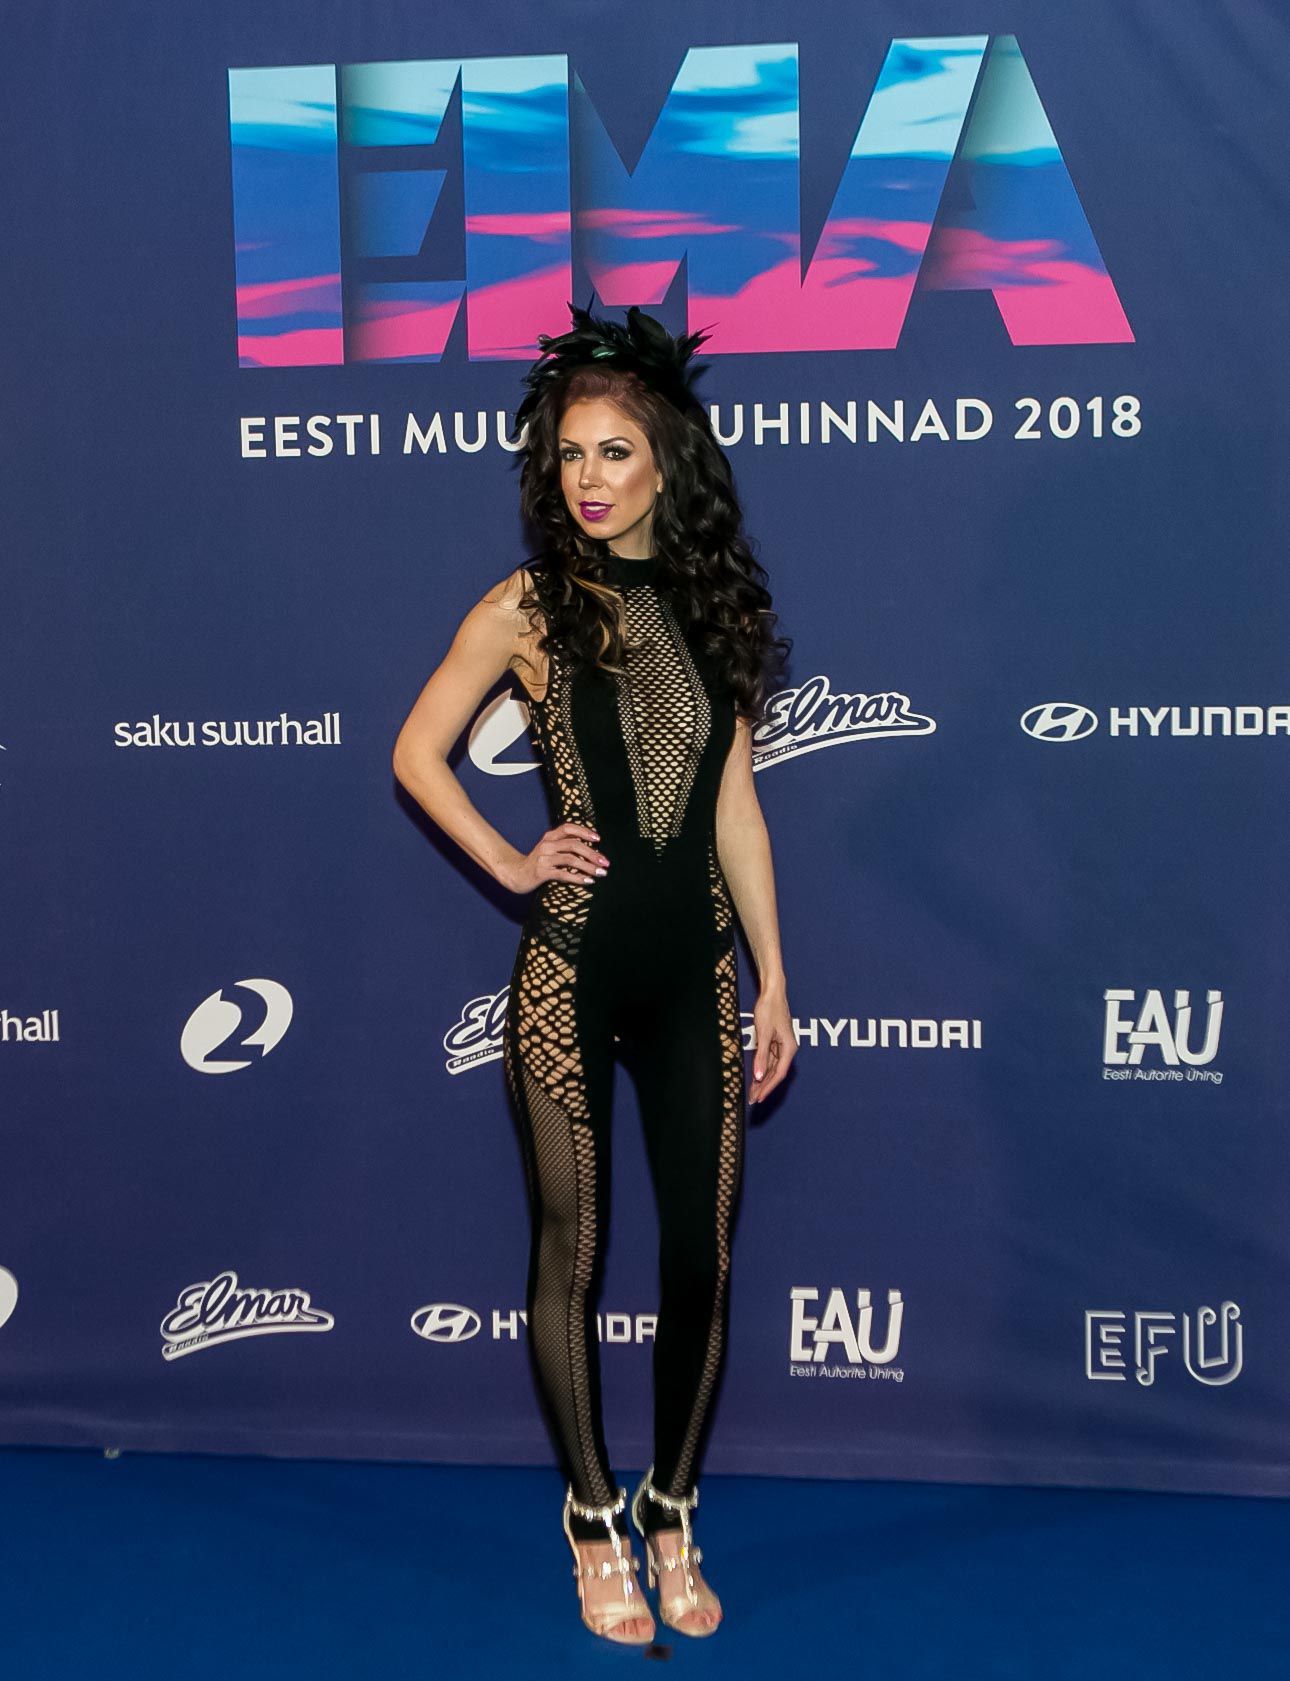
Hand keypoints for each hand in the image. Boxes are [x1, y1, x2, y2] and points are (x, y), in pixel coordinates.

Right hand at [500, 822, 608, 894]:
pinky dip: (578, 878)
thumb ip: (564, 845)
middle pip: (574, 845)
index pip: (568, 828)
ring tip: (600, 873)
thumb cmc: (538, 863)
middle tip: (605, 862)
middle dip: (592, 854)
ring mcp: (543, 858)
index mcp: (549, 837)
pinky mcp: (542, 872)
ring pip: (571, 859)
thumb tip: (591, 849)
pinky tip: (588, 881)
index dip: (584, 831)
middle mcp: (546, 845)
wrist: (516, 874)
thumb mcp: (549, 849)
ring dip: (588, 867)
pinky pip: (563, 874)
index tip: (598, 838)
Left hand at [749, 987, 795, 1102]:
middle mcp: (787, 1049)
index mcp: (789, 1048)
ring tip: (752, 1092)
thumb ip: (761, 1056)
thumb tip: (758, 1075)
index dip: (768, 1087)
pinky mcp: (775, 1041)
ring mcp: (781, 1045)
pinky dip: (761, 1068)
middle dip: (763, 1086)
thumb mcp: (764, 1034)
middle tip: (752, 1099)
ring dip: (762, 1079)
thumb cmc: (770, 1009)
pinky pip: (769, 1059)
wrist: (772, 992)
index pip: (778, 1073)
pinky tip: (754, 1076)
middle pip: (775, 1072)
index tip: (759, 1097)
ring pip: (771, 1067)